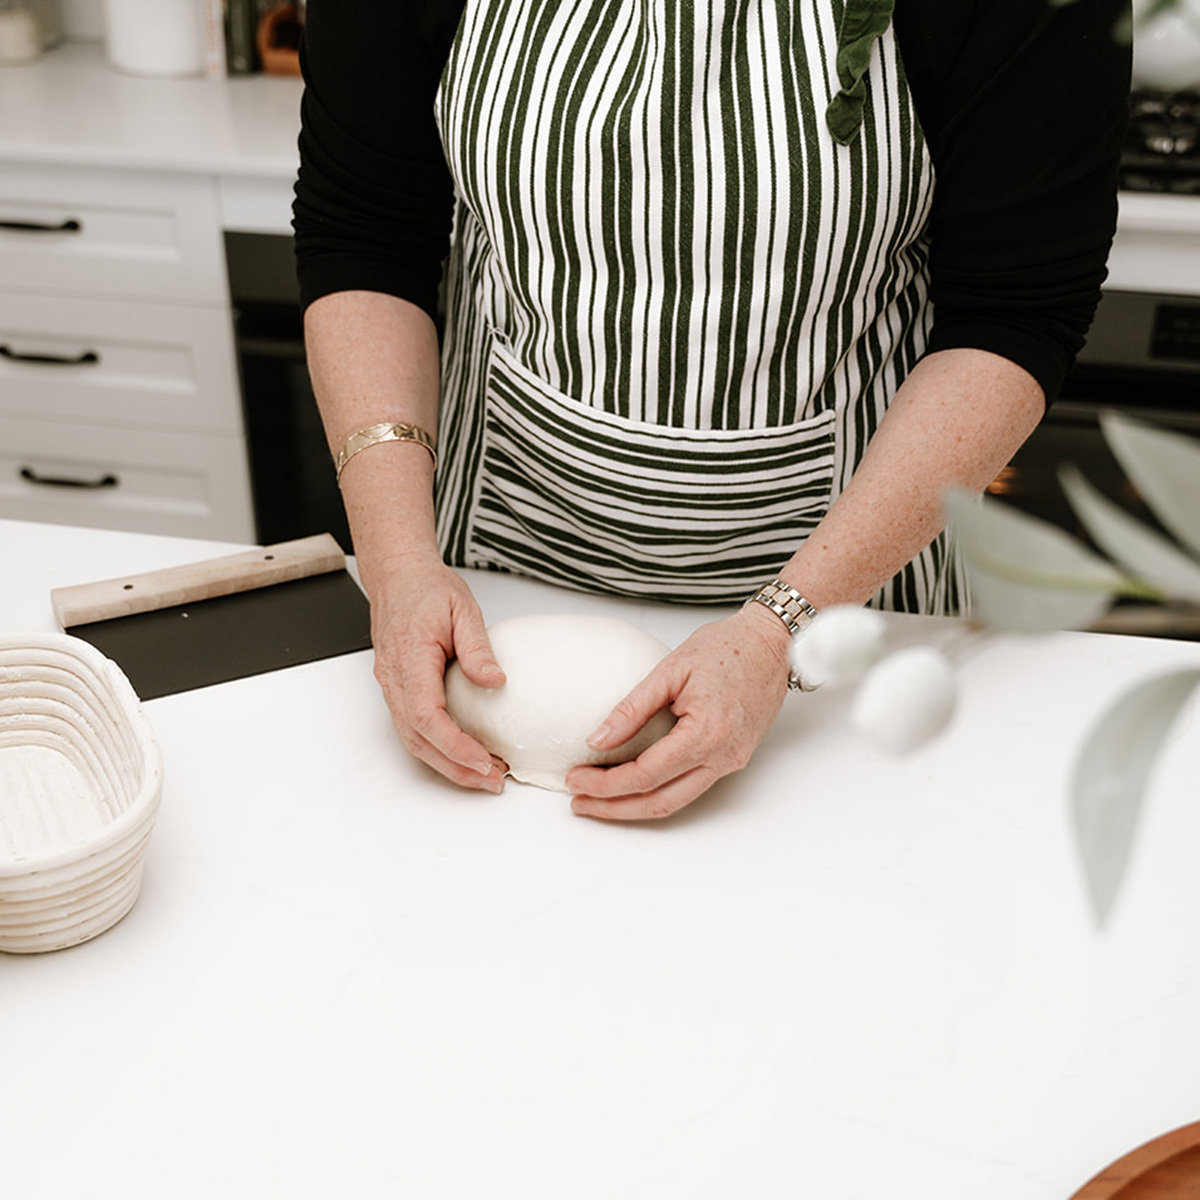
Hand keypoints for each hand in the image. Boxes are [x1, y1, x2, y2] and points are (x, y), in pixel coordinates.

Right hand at [368, 550, 507, 791]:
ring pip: (412, 740)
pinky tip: (463, 754)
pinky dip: (437, 749)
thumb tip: (496, 681)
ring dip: (446, 764)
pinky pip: (412, 728)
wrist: (397, 576)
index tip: (483, 761)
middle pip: (417, 740)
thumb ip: (477, 647)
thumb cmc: (427, 588)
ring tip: (483, 775)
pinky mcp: (396, 688)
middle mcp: (394, 677)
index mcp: (411, 657)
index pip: (426, 715)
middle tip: (492, 780)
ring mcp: (391, 685)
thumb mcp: (463, 609)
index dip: (454, 746)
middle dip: (454, 768)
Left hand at [566, 603, 791, 819]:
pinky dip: (659, 793)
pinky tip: (635, 786)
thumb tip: (597, 740)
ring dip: (635, 807)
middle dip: (614, 807)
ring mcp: (730, 761)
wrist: (771, 644)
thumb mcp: (669, 670)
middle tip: (580, 802)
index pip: (645, 775)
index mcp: (705, 733)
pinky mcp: (733, 758)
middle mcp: (721, 757)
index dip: (606, 784)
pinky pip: (691, 787)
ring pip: (676, 802)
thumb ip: (631, 708)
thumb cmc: (727, 648)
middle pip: (659, 802)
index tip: (576, 778)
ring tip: (600, 801)